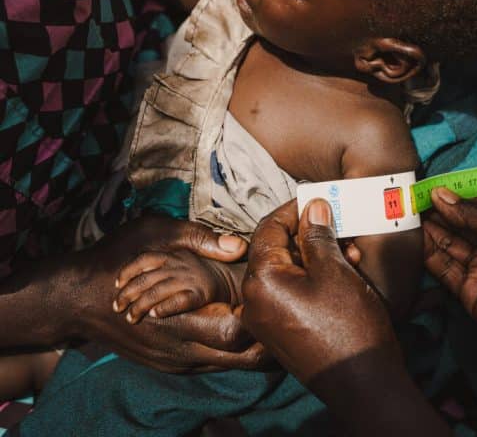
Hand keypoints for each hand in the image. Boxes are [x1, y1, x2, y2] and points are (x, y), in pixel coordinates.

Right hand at [71, 214, 266, 372]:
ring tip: (264, 317)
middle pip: (239, 358)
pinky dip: (227, 348)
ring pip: (225, 364)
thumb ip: (199, 239)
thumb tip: (239, 246)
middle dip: (263, 340)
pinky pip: (208, 361)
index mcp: (180, 321)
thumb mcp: (156, 234)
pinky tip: (236, 324)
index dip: (259, 320)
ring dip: (247, 345)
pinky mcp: (166, 362)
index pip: (236, 336)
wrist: (74, 297)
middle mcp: (179, 351)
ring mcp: (172, 361)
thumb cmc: (115, 259)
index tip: (272, 298)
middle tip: (279, 312)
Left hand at [241, 199, 400, 385]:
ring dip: (316, 255)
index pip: (268, 228)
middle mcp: (255, 300)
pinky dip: (313, 277)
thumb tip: (312, 207)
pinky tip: (342, 273)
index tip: (317, 199)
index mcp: (261, 281)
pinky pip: (292, 291)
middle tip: (339, 226)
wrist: (362, 384)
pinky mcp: (281, 330)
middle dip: (310, 234)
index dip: (294, 209)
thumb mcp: (334, 270)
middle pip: (277, 249)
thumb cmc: (348, 326)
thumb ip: (318, 234)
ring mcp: (267, 318)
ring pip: (288, 270)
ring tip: (349, 252)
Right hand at [423, 189, 476, 367]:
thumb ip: (473, 211)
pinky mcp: (468, 290)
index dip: (455, 195)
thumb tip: (440, 195)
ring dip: (429, 229)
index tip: (429, 186)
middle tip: (410, 198)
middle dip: (437, 211)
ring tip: (406, 213)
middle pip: (460, 223)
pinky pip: (444, 268)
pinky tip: (413, 238)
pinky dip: (428, 254)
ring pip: (449, 243)